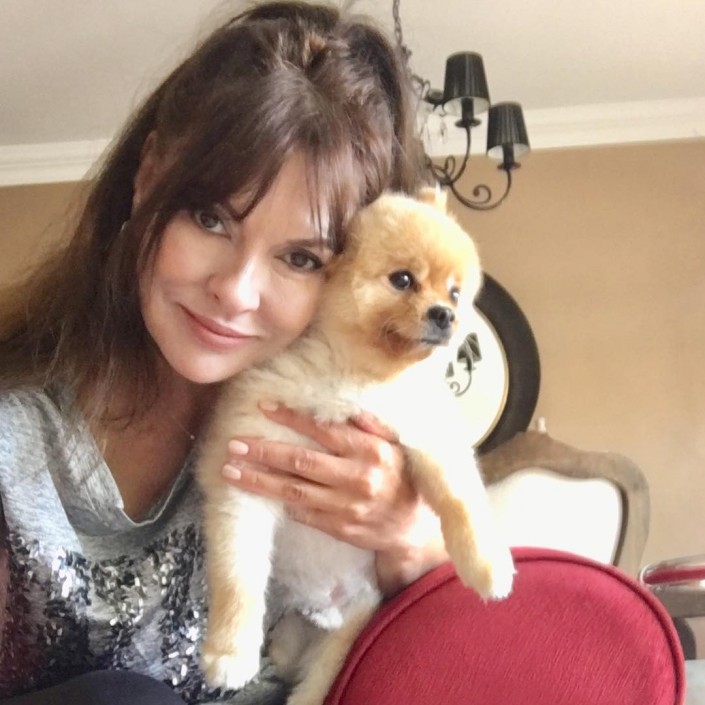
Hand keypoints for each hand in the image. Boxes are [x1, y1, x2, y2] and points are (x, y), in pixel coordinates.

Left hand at [221, 404, 447, 594]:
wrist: (411, 530)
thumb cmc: (401, 479)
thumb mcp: (396, 446)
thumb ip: (372, 424)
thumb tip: (345, 405)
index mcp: (371, 452)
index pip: (324, 431)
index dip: (291, 419)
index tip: (264, 408)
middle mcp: (357, 478)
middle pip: (300, 462)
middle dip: (264, 452)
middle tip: (235, 444)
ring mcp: (345, 507)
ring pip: (293, 491)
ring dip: (258, 480)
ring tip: (230, 471)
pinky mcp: (337, 528)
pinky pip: (301, 513)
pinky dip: (278, 502)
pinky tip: (255, 492)